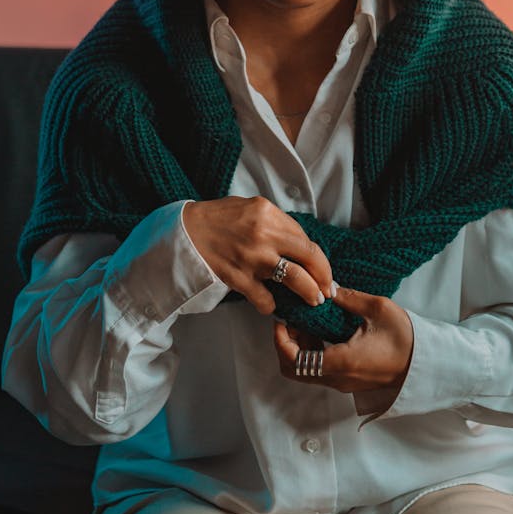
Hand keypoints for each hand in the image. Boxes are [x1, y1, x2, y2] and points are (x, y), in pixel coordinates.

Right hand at [183, 196, 332, 314]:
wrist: (184, 232)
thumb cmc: (218, 218)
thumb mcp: (251, 208)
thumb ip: (276, 223)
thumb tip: (300, 244)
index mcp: (268, 213)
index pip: (305, 239)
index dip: (320, 259)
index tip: (325, 271)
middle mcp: (264, 234)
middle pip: (309, 258)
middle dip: (324, 277)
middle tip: (328, 290)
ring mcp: (252, 258)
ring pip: (295, 280)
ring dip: (309, 293)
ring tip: (313, 301)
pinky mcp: (238, 279)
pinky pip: (266, 299)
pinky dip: (272, 305)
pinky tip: (272, 305)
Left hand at [273, 285, 413, 392]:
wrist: (427, 364)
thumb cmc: (406, 339)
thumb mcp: (377, 309)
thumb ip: (348, 297)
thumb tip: (326, 287)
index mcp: (340, 362)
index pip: (293, 360)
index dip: (280, 340)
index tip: (282, 318)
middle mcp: (337, 378)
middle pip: (294, 369)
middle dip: (285, 343)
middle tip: (290, 318)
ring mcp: (343, 382)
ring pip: (306, 369)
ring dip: (298, 346)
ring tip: (305, 319)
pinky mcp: (349, 379)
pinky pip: (320, 369)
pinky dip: (312, 351)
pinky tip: (320, 329)